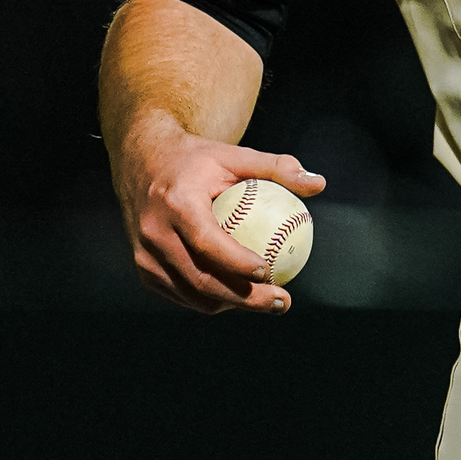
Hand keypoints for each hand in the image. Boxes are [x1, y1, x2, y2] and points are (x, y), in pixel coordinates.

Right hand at [114, 110, 325, 313]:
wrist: (142, 163)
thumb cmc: (197, 159)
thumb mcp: (235, 155)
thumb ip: (277, 167)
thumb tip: (318, 184)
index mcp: (176, 204)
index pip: (208, 243)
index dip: (238, 264)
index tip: (271, 272)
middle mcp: (155, 233)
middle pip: (202, 278)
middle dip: (246, 298)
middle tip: (281, 301)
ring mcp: (144, 256)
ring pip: (192, 294)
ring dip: (232, 304)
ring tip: (269, 302)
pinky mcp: (143, 270)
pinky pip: (182, 294)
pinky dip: (212, 299)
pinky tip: (242, 294)